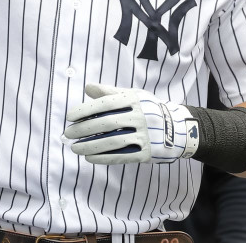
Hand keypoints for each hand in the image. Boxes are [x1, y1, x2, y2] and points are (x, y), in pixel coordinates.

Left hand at [64, 83, 196, 164]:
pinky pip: (121, 156)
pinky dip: (104, 158)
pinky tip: (89, 158)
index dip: (86, 110)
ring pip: (112, 142)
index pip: (105, 103)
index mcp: (134, 100)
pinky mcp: (146, 153)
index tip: (69, 116)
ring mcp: (144, 135)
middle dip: (84, 129)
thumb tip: (88, 87)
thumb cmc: (149, 109)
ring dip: (90, 146)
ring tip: (75, 148)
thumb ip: (110, 92)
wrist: (177, 129)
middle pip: (106, 123)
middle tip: (68, 134)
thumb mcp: (134, 95)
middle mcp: (139, 117)